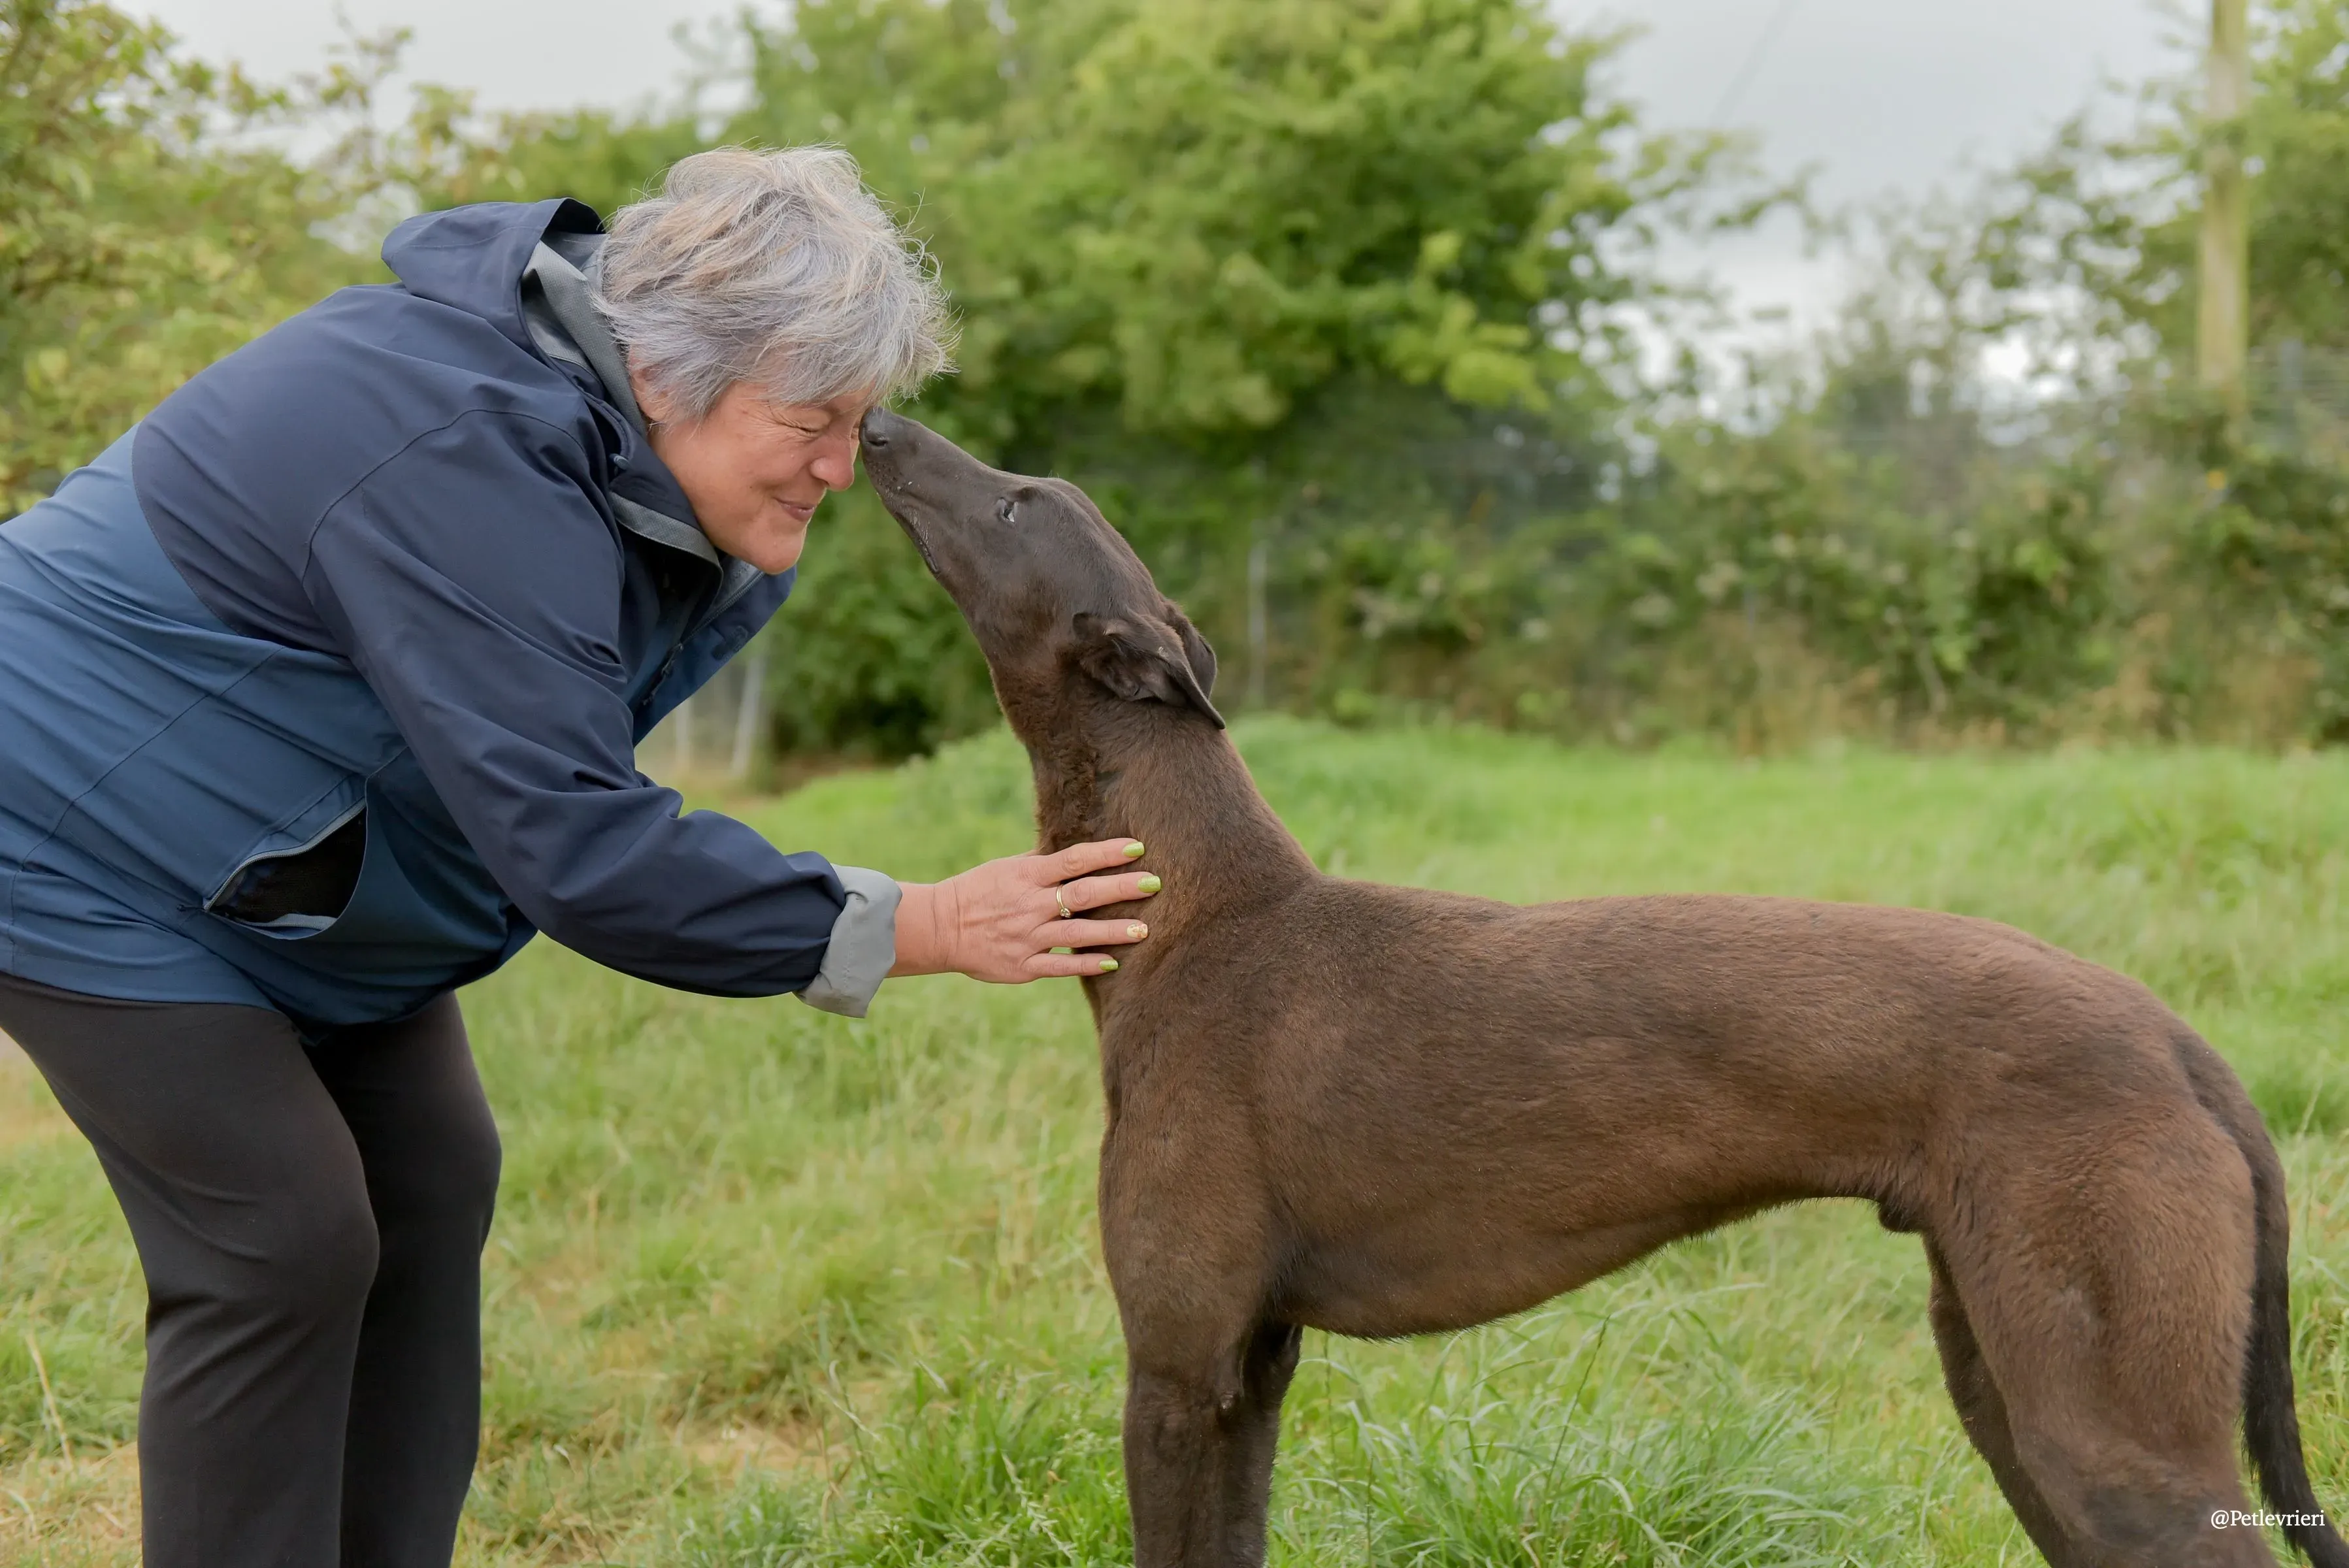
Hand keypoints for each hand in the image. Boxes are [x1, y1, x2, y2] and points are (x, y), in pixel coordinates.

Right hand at [889, 838, 1161, 981]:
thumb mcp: (1005, 868)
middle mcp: (1030, 905)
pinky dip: (1086, 964)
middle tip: (1154, 884)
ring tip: (1144, 929)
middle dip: (1120, 889)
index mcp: (1026, 876)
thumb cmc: (977, 891)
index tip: (1137, 849)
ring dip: (1113, 931)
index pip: (1073, 860)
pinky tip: (1113, 962)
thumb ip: (1040, 861)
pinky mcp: (1023, 966)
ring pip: (1078, 934)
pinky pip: (1060, 966)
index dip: (1106, 854)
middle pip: (1083, 895)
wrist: (940, 928)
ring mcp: (1027, 938)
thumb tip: (1075, 849)